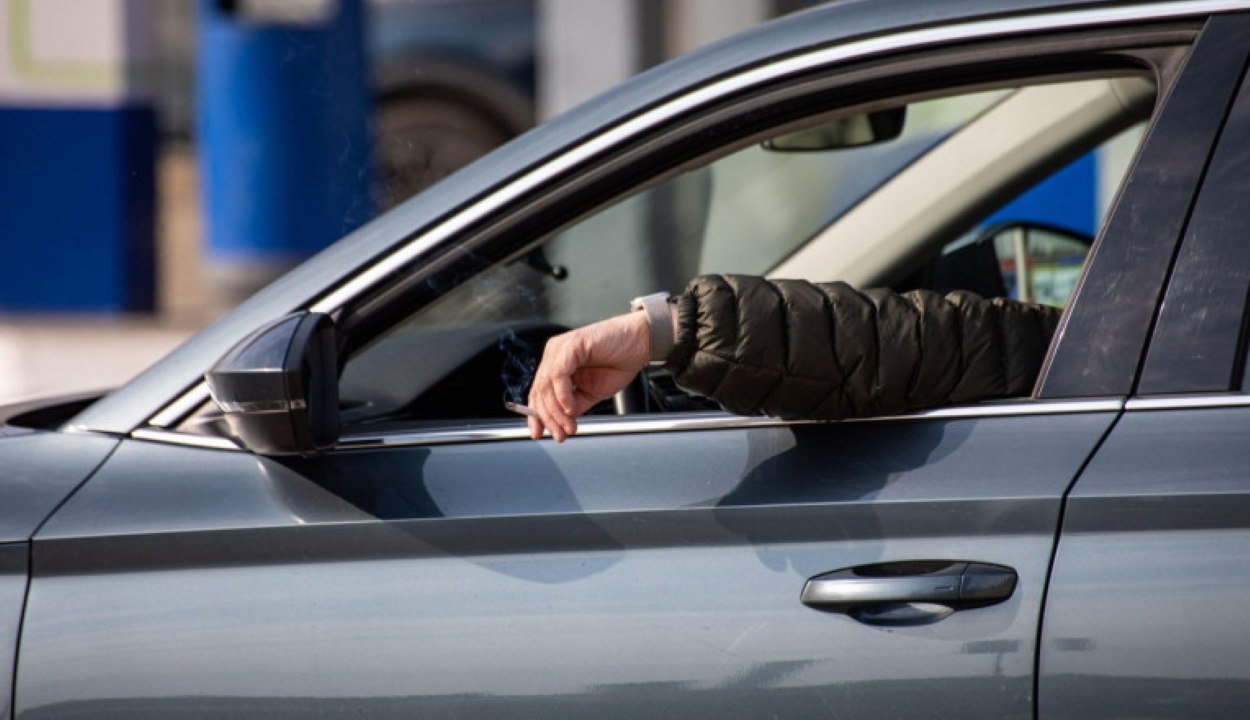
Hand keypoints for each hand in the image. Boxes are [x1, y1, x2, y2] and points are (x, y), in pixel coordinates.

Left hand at [526, 312, 649, 441]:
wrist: (640, 344)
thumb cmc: (619, 362)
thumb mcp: (592, 392)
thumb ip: (575, 406)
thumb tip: (561, 423)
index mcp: (556, 365)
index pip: (538, 392)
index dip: (537, 415)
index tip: (539, 434)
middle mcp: (554, 355)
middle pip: (540, 391)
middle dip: (548, 418)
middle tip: (560, 435)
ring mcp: (560, 349)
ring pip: (546, 385)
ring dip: (556, 411)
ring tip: (569, 426)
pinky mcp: (571, 345)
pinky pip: (559, 374)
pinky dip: (563, 394)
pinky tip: (570, 409)